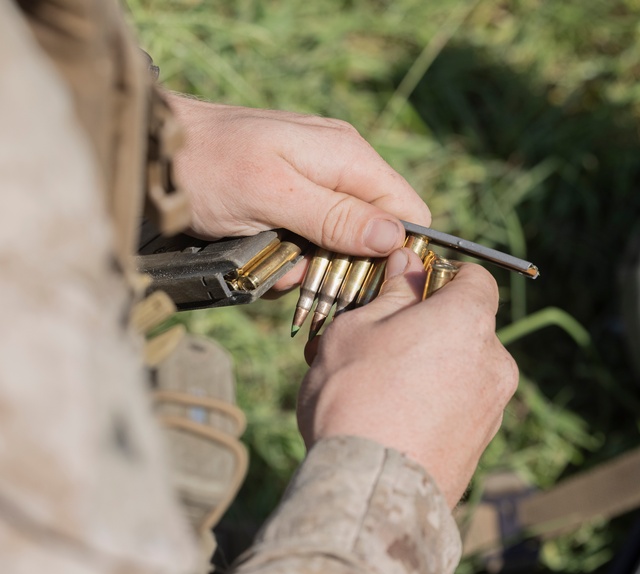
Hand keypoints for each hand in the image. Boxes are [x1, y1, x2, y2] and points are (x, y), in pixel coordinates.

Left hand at [167, 94, 430, 288]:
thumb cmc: (207, 166)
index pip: (408, 211)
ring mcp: (317, 179)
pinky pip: (311, 235)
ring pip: (341, 240)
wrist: (152, 149)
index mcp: (349, 157)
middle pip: (375, 231)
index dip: (394, 251)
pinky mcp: (293, 195)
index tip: (359, 278)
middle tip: (299, 275)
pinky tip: (262, 254)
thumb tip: (393, 237)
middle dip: (341, 264)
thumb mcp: (271, 196)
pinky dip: (290, 254)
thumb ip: (334, 216)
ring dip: (310, 264)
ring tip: (271, 264)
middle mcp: (342, 165)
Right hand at [297, 249, 518, 506]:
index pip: (476, 277)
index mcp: (469, 320)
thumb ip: (390, 293)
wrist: (370, 492)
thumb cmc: (357, 398)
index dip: (441, 276)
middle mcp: (495, 361)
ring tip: (376, 388)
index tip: (407, 286)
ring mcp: (493, 407)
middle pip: (467, 327)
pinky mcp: (482, 446)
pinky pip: (458, 408)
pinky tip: (391, 420)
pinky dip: (433, 405)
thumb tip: (407, 265)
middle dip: (428, 328)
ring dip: (428, 368)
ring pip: (461, 370)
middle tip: (378, 342)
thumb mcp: (356, 329)